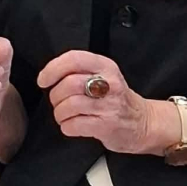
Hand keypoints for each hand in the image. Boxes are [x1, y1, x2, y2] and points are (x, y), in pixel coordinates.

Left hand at [37, 50, 156, 153]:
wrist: (143, 122)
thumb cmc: (117, 98)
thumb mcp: (104, 75)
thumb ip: (81, 70)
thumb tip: (50, 74)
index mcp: (105, 66)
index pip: (74, 59)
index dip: (53, 68)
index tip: (43, 79)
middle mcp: (109, 83)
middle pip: (68, 84)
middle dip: (55, 96)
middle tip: (58, 102)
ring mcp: (108, 105)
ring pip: (69, 105)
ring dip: (59, 113)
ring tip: (65, 115)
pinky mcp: (106, 126)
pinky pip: (74, 125)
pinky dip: (67, 126)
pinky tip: (72, 125)